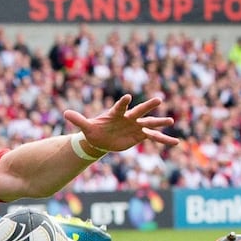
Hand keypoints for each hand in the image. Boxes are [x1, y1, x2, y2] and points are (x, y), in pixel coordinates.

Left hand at [64, 94, 179, 152]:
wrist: (101, 139)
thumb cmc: (95, 130)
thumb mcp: (86, 127)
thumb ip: (78, 120)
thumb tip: (64, 113)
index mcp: (116, 113)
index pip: (120, 106)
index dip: (123, 103)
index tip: (128, 97)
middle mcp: (128, 118)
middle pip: (139, 111)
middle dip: (148, 106)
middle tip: (159, 99)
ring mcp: (136, 126)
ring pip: (149, 124)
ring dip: (159, 123)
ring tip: (171, 121)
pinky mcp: (140, 136)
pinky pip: (154, 138)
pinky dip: (164, 140)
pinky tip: (176, 143)